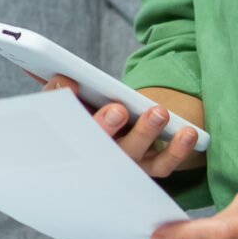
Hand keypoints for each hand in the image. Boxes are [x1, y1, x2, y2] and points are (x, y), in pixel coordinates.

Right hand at [41, 77, 205, 175]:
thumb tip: (48, 70)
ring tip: (158, 112)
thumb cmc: (83, 117)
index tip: (68, 84)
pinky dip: (177, 150)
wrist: (106, 148)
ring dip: (146, 134)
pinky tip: (190, 131)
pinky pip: (164, 165)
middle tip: (116, 109)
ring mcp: (123, 166)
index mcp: (70, 141)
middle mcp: (96, 158)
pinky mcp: (149, 168)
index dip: (63, 106)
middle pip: (97, 147)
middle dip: (105, 127)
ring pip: (134, 157)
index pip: (61, 129)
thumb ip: (57, 89)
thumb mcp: (66, 104)